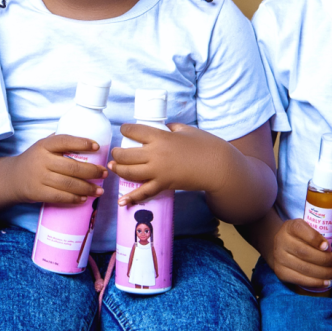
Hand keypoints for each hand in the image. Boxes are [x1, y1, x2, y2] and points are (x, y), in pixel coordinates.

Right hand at [8, 134, 106, 205]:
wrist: (13, 178)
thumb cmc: (35, 160)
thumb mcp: (43, 146)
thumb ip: (60, 143)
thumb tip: (89, 140)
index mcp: (44, 145)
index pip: (65, 141)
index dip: (81, 143)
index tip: (97, 146)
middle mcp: (42, 160)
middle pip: (72, 167)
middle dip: (92, 171)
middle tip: (104, 173)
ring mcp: (39, 177)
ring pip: (68, 184)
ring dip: (87, 188)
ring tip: (100, 190)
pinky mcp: (38, 192)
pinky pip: (60, 197)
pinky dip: (74, 198)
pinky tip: (84, 198)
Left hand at [111, 123, 231, 204]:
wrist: (217, 166)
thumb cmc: (204, 145)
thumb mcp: (185, 130)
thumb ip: (170, 129)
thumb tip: (162, 128)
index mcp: (161, 137)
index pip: (134, 131)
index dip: (125, 129)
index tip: (123, 130)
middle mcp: (156, 154)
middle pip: (125, 154)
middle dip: (117, 153)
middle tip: (116, 152)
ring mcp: (158, 171)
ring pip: (129, 172)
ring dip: (118, 170)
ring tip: (114, 167)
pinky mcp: (164, 184)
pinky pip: (144, 192)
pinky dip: (132, 198)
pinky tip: (122, 202)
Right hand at [269, 218, 331, 289]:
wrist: (285, 247)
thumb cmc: (307, 236)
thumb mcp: (320, 227)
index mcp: (291, 226)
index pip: (300, 230)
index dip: (314, 238)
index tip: (327, 246)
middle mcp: (281, 239)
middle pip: (303, 252)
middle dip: (324, 259)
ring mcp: (279, 257)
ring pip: (303, 267)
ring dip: (323, 273)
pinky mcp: (280, 271)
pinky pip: (299, 279)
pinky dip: (315, 282)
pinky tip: (326, 281)